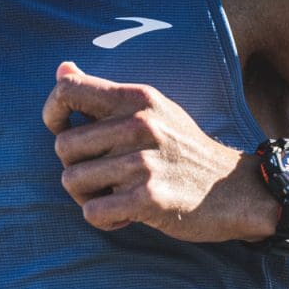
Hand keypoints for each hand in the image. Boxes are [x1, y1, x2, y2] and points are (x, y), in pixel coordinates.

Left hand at [42, 61, 280, 242]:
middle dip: (75, 167)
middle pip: (62, 147)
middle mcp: (139, 124)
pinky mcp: (149, 198)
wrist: (235, 190)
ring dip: (87, 197)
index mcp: (136, 98)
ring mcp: (144, 162)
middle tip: (104, 177)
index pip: (67, 90)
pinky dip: (104, 220)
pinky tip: (127, 215)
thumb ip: (103, 95)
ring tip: (116, 195)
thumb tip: (61, 68)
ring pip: (71, 182)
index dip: (53, 114)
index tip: (64, 131)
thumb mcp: (151, 110)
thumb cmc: (181, 150)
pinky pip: (93, 212)